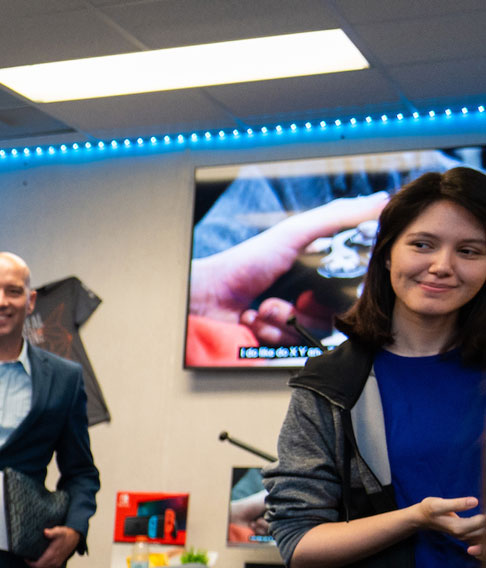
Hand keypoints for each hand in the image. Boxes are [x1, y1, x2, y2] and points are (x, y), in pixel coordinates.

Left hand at [28, 525, 81, 567]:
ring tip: (31, 560)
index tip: (26, 557)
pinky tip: (39, 562)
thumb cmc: (65, 534)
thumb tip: (45, 532)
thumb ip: (52, 532)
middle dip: (31, 566)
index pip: (38, 565)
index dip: (30, 563)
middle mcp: (54, 561)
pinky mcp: (58, 563)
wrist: (75, 537)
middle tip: (27, 559)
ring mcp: (57, 563)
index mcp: (52, 554)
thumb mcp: (59, 531)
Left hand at [188, 193, 389, 340]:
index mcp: (315, 274)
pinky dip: (268, 333)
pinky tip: (250, 320)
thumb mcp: (295, 232)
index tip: (322, 291)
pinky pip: (289, 345)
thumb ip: (338, 217)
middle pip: (331, 316)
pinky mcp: (274, 342)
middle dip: (304, 309)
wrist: (206, 298)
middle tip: (282, 300)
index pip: (347, 288)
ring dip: (282, 320)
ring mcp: (289, 322)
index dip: (344, 293)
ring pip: (310, 333)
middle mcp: (305, 299)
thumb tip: (382, 201)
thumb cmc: (246, 262)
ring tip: (261, 309)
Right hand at [415, 495, 485, 545]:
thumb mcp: (437, 504)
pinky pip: (481, 539)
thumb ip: (456, 504)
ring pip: (483, 536)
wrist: (421, 518)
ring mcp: (465, 536)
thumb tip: (475, 501)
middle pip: (485, 531)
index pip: (482, 522)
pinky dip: (483, 537)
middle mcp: (463, 534)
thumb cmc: (429, 509)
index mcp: (459, 527)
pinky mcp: (467, 535)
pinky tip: (483, 527)